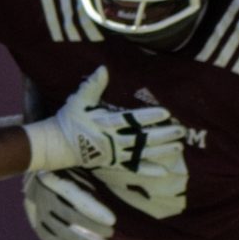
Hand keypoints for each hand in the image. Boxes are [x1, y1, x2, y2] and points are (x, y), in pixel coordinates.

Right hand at [23, 169, 116, 239]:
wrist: (48, 164)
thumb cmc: (76, 162)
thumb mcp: (85, 162)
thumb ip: (94, 171)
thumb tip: (113, 187)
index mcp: (53, 170)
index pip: (74, 194)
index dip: (93, 209)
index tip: (113, 221)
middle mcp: (40, 188)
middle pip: (67, 214)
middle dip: (91, 226)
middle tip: (111, 233)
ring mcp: (34, 204)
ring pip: (57, 228)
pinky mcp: (34, 216)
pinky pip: (47, 235)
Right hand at [26, 68, 186, 195]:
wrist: (57, 144)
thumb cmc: (69, 119)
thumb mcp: (78, 100)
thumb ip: (93, 85)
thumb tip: (103, 68)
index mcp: (104, 123)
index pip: (130, 119)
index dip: (148, 117)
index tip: (166, 113)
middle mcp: (111, 140)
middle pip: (140, 138)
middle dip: (162, 135)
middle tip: (181, 131)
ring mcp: (113, 153)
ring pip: (141, 152)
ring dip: (161, 150)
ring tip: (179, 146)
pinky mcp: (113, 162)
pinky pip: (133, 167)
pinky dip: (148, 169)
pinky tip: (165, 171)